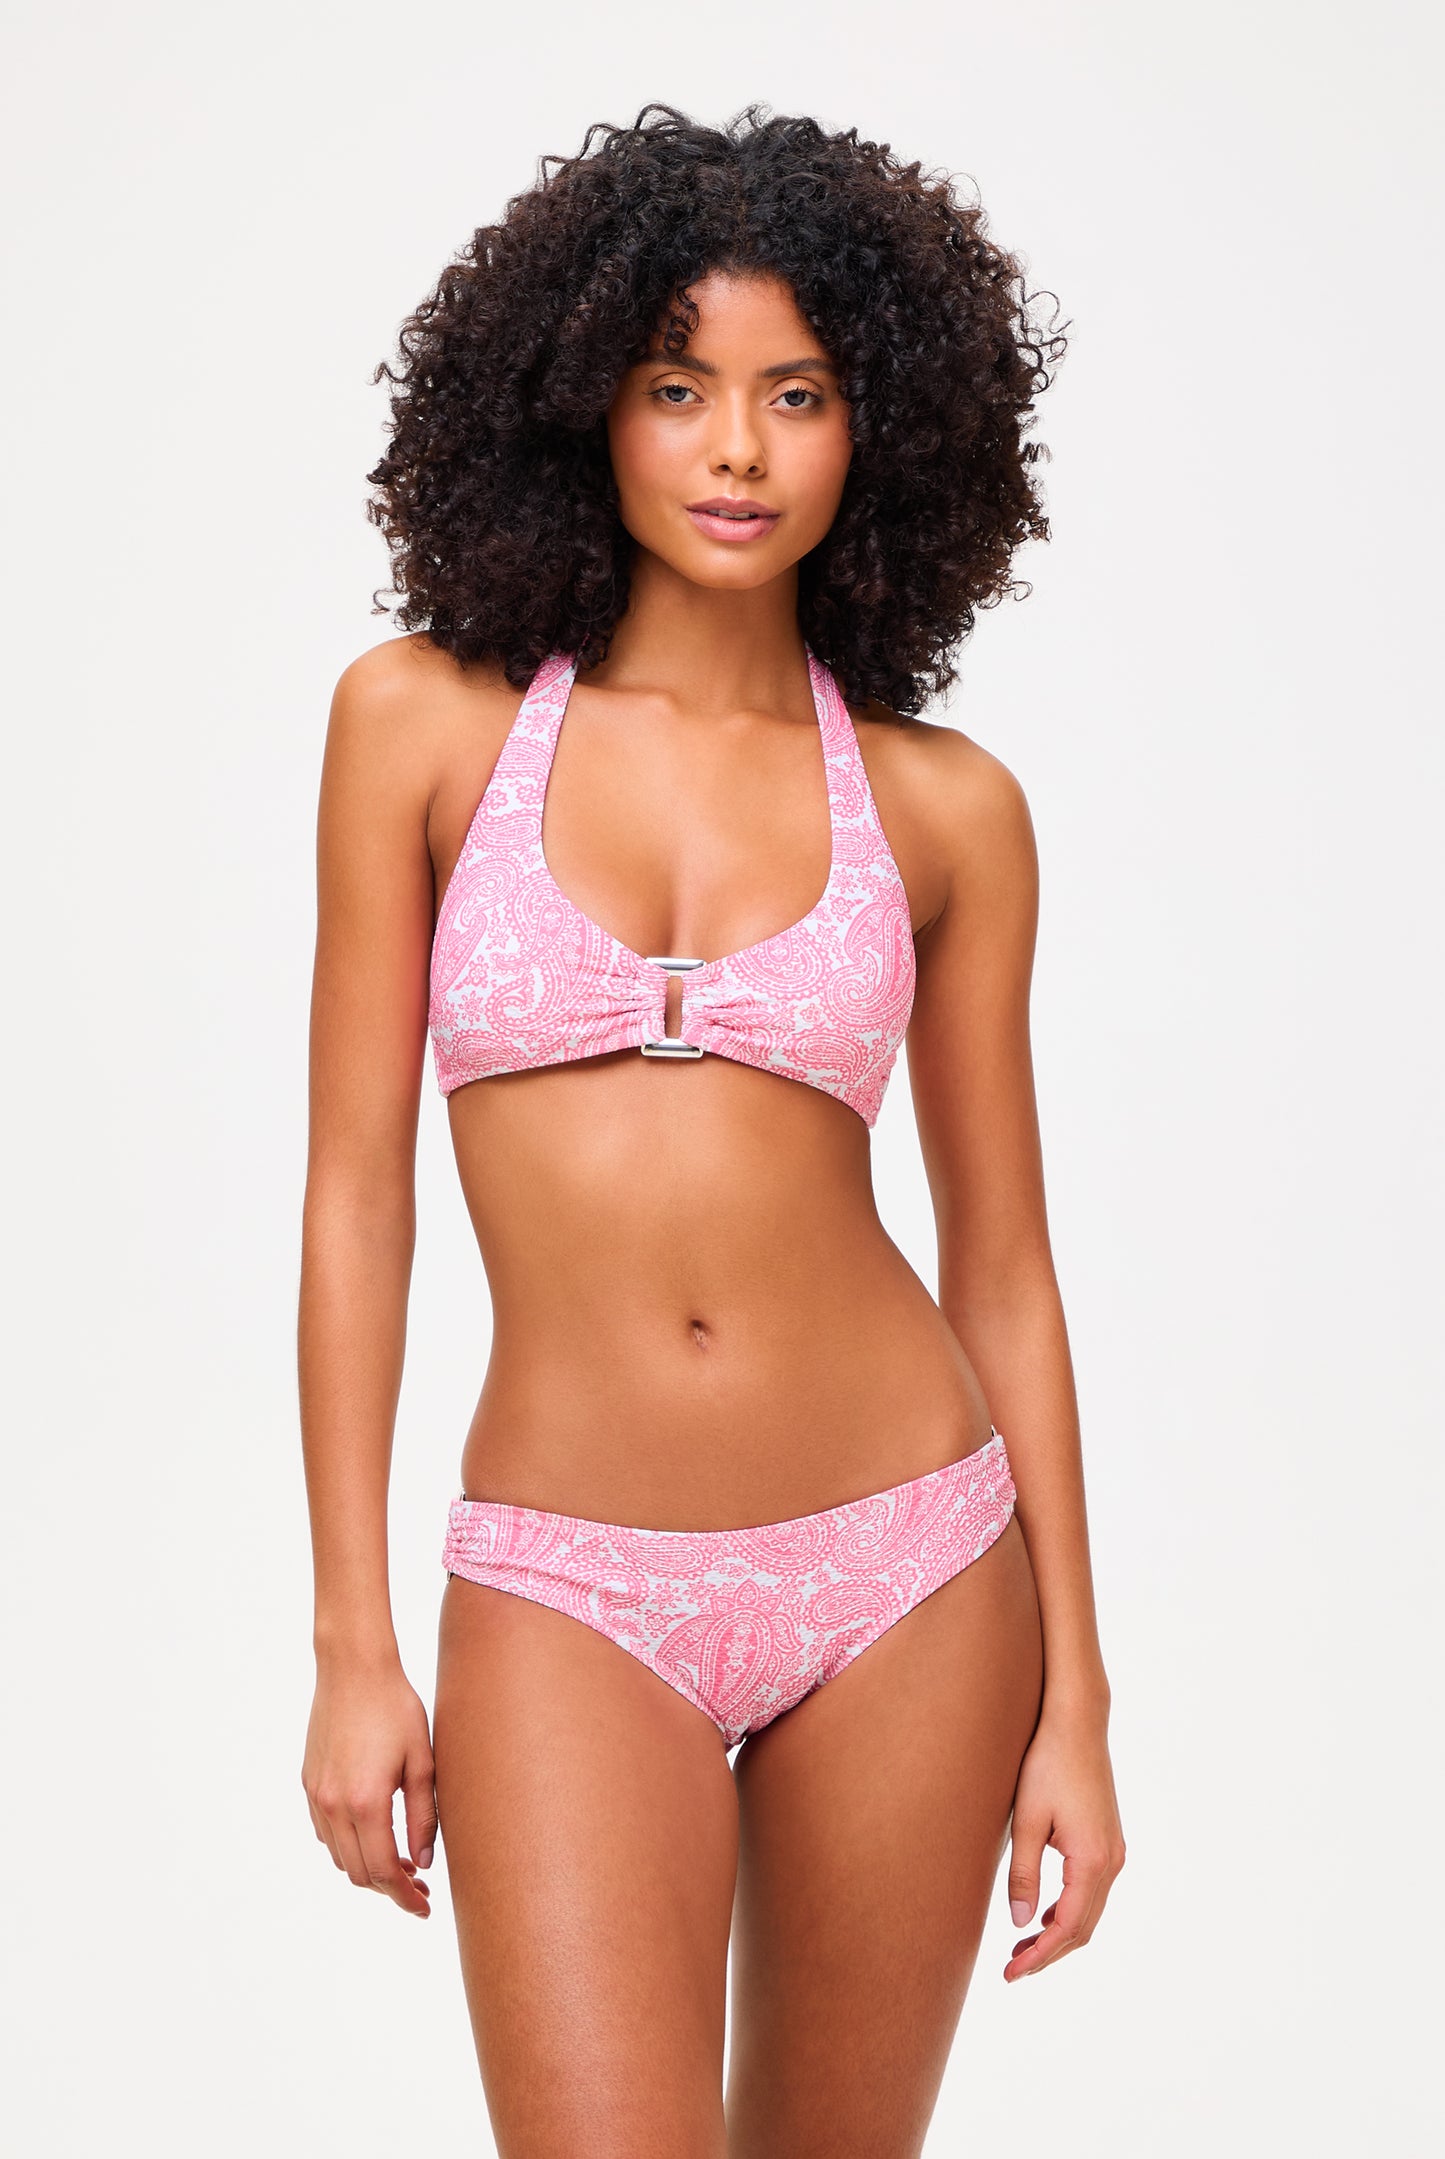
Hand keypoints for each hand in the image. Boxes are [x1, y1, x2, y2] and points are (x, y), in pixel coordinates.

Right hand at [302, 1660, 437, 1917]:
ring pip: (340, 1857)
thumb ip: (424, 1816)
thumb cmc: (395, 1708)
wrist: (353, 1668)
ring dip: (368, 1868)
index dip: (405, 1897)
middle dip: (390, 1888)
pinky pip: (326, 1833)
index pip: (384, 1872)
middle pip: (359, 1873)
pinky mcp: (309, 1783)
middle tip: (420, 1886)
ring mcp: (317, 1795)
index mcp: (366, 1803)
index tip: (424, 1908)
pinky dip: (348, 1846)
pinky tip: (374, 1834)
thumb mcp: (423, 1762)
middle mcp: (334, 1806)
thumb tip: (424, 1862)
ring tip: (402, 1862)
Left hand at [1004, 1704, 1124, 1980]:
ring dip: (1059, 1933)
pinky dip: (1069, 1910)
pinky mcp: (1108, 1840)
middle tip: (1013, 1970)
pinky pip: (1091, 1891)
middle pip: (1083, 1928)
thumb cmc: (1046, 1765)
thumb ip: (1024, 1875)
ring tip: (1022, 1948)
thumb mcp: (1027, 1821)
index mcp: (1092, 1861)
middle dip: (1049, 1953)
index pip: (1068, 1928)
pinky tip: (1043, 1913)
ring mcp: (1114, 1851)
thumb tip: (1021, 1924)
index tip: (1013, 1974)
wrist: (1076, 1723)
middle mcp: (1111, 1861)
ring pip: (1089, 1912)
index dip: (1041, 1956)